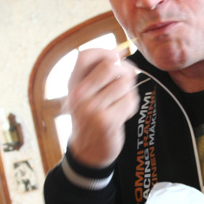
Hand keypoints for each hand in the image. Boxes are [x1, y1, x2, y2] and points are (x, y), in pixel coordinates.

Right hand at [67, 48, 138, 167]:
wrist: (87, 152)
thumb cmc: (90, 118)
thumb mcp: (84, 94)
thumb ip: (97, 73)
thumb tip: (120, 52)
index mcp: (72, 84)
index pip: (85, 55)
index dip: (105, 52)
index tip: (115, 60)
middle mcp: (78, 94)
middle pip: (110, 66)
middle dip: (125, 71)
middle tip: (126, 81)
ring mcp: (91, 108)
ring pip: (124, 83)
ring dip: (129, 92)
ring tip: (122, 102)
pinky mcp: (106, 121)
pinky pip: (129, 101)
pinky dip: (131, 106)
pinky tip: (122, 114)